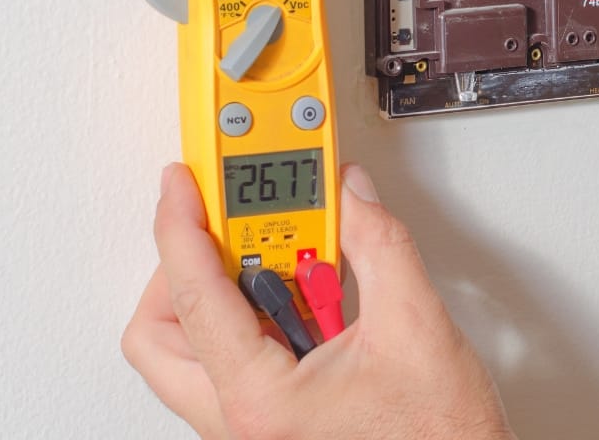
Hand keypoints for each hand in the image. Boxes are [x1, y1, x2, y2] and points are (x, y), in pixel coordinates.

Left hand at [123, 163, 513, 439]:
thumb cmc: (437, 435)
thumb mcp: (414, 323)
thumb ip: (378, 244)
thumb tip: (351, 196)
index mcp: (262, 400)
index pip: (195, 296)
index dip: (182, 227)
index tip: (183, 184)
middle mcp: (242, 419)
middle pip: (161, 334)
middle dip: (181, 268)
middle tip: (221, 224)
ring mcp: (252, 422)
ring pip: (189, 350)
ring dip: (220, 292)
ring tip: (277, 257)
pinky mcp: (270, 419)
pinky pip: (230, 360)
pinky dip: (253, 316)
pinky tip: (301, 294)